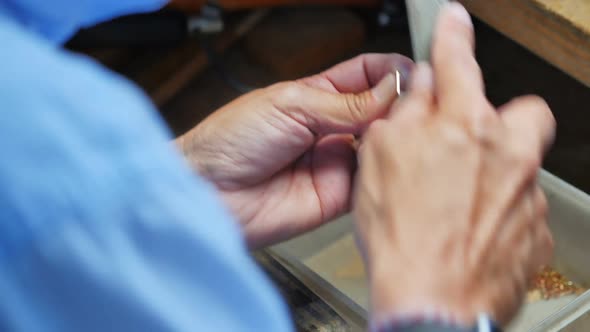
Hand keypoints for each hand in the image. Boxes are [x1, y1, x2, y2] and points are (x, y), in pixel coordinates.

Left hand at [177, 53, 412, 247]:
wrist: (209, 193)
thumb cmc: (230, 141)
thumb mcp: (290, 106)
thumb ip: (343, 102)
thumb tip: (392, 88)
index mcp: (316, 96)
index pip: (366, 75)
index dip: (392, 71)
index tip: (413, 72)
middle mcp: (331, 128)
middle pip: (380, 110)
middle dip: (401, 105)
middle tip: (419, 104)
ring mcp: (336, 162)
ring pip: (381, 146)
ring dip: (396, 139)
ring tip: (408, 131)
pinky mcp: (338, 196)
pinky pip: (371, 183)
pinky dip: (385, 173)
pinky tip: (394, 162)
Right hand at [354, 3, 554, 326]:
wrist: (432, 304)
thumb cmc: (403, 238)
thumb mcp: (379, 161)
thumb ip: (404, 114)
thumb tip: (421, 89)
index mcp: (465, 128)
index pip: (459, 63)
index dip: (452, 36)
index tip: (454, 21)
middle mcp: (508, 154)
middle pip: (522, 113)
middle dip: (496, 119)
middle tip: (467, 141)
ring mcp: (528, 195)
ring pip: (519, 166)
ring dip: (491, 174)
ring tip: (452, 207)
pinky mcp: (536, 231)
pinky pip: (521, 207)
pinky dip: (497, 213)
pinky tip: (466, 232)